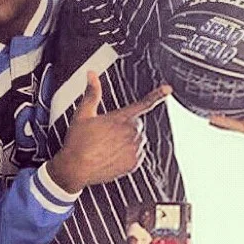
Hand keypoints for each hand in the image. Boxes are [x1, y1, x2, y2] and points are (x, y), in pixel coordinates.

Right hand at [47, 72, 170, 192]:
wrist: (75, 169)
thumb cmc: (77, 142)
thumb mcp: (82, 114)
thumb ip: (91, 92)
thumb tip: (92, 75)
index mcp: (119, 118)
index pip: (143, 104)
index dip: (157, 95)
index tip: (167, 89)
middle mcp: (130, 133)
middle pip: (137, 123)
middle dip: (125, 124)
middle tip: (106, 132)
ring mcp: (134, 149)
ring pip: (138, 138)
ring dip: (128, 139)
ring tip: (108, 145)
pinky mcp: (134, 163)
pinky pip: (138, 154)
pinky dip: (129, 153)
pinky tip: (112, 154)